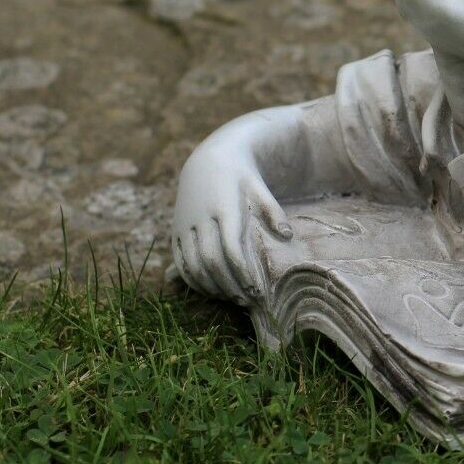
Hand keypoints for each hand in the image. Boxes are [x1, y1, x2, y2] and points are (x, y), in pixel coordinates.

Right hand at [170, 135, 288, 303]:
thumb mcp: (261, 188)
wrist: (208, 161)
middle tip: (247, 301)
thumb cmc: (242, 177)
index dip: (243, 274)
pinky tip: (210, 290)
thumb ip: (273, 211)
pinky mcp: (175, 231)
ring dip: (211, 287)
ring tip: (231, 298)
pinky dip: (193, 280)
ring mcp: (185, 226)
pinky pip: (180, 262)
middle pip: (212, 262)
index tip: (257, 291)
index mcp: (225, 208)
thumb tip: (287, 235)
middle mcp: (201, 219)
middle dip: (230, 285)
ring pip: (193, 265)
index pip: (231, 249)